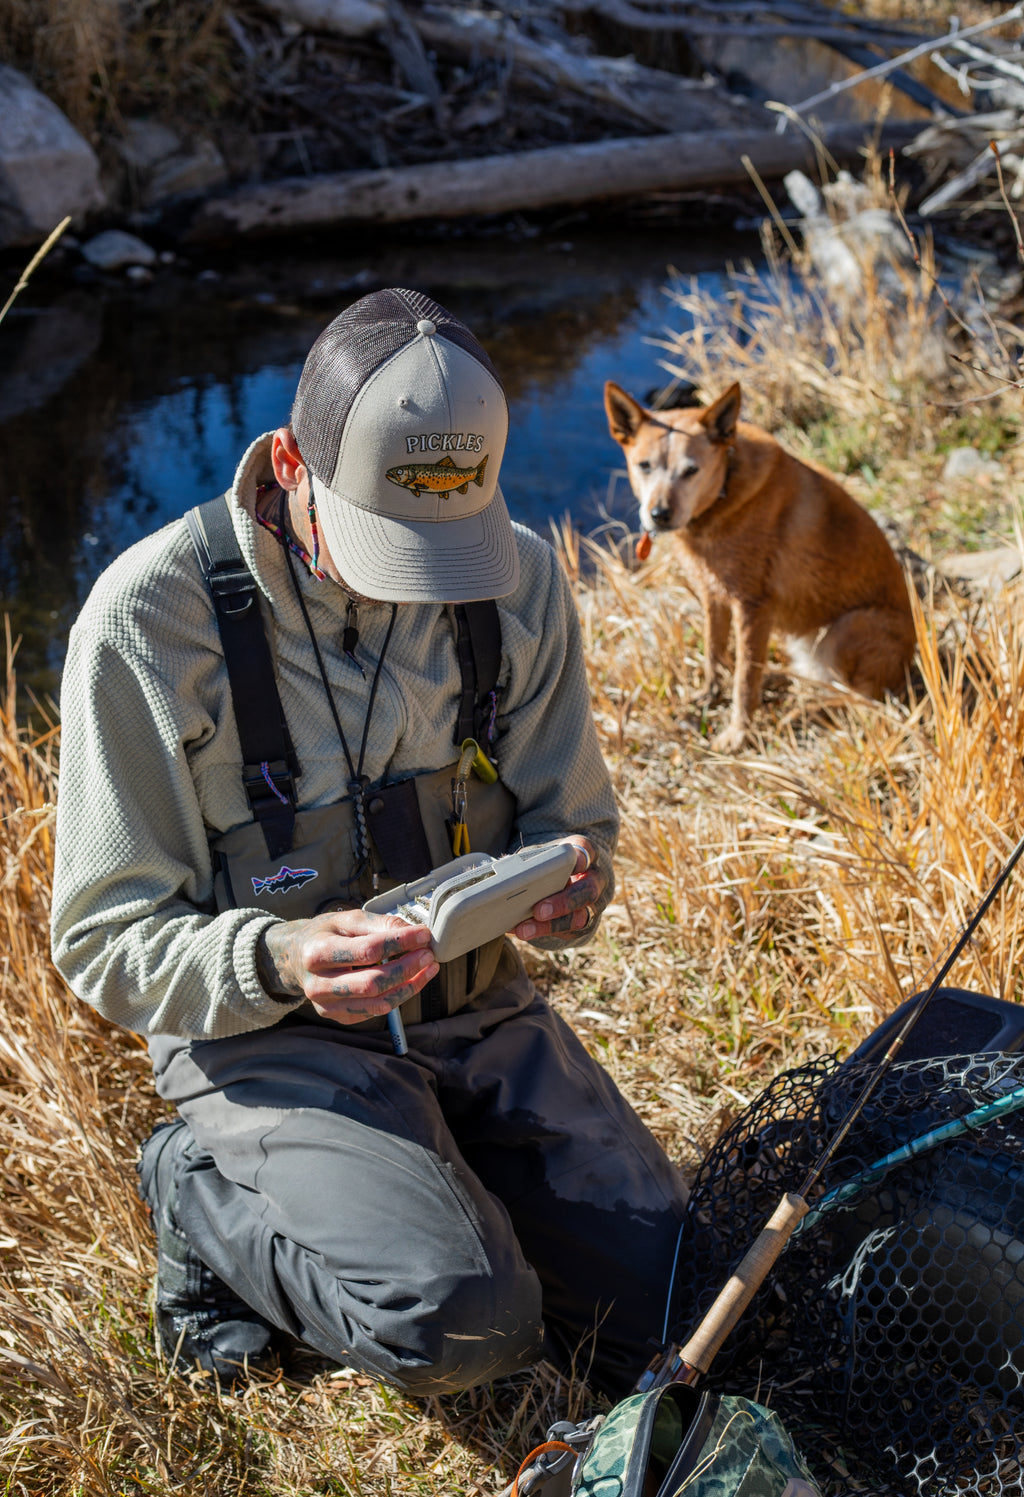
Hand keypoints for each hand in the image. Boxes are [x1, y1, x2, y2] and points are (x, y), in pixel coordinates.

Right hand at [256, 910, 437, 1024]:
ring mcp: (327, 1006)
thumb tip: (412, 931)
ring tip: (428, 968)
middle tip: (428, 954)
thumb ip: (379, 923)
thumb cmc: (324, 935)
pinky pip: (375, 1011)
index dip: (400, 942)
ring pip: (378, 1003)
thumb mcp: (346, 919)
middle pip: (374, 982)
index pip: (367, 950)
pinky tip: (411, 980)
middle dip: (408, 968)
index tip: (423, 934)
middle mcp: (318, 985)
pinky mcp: (338, 1017)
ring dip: (410, 986)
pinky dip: (398, 996)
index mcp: (317, 953)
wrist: (295, 958)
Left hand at [511, 836, 609, 947]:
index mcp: (585, 855)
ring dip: (550, 926)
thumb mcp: (545, 853)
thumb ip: (532, 857)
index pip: (587, 851)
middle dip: (563, 902)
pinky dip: (542, 932)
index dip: (582, 857)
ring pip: (578, 918)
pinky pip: (566, 933)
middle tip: (539, 910)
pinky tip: (521, 930)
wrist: (568, 879)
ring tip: (523, 929)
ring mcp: (592, 905)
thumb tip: (505, 867)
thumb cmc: (553, 863)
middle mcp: (595, 880)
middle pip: (588, 891)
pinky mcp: (583, 925)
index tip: (574, 862)